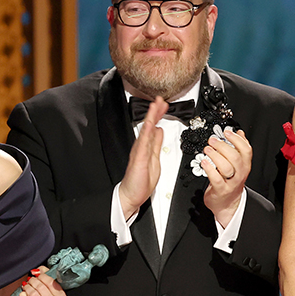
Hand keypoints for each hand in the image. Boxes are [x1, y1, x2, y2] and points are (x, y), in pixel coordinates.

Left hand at [16, 267, 66, 295]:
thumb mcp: (48, 287)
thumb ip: (45, 275)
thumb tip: (38, 270)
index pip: (51, 282)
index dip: (42, 275)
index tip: (37, 274)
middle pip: (41, 287)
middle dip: (33, 281)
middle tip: (30, 280)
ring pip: (34, 294)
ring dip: (27, 287)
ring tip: (26, 286)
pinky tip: (22, 294)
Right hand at [118, 97, 165, 218]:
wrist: (131, 195)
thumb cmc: (140, 182)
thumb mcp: (154, 159)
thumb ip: (156, 144)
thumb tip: (159, 132)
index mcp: (146, 147)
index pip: (154, 127)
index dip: (159, 115)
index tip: (163, 105)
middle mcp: (142, 147)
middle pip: (149, 125)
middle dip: (155, 112)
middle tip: (161, 99)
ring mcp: (139, 152)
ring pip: (146, 131)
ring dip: (151, 117)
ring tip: (155, 105)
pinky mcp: (139, 159)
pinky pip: (143, 143)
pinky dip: (147, 132)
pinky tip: (150, 124)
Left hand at [202, 127, 251, 225]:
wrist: (227, 203)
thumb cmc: (231, 182)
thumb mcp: (239, 165)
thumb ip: (239, 148)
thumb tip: (240, 133)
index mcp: (245, 165)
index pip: (246, 150)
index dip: (237, 139)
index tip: (227, 132)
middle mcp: (240, 173)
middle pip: (235, 157)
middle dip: (222, 146)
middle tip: (212, 140)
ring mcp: (231, 182)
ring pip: (226, 167)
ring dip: (215, 156)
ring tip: (207, 150)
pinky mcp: (221, 190)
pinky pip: (216, 178)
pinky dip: (209, 168)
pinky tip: (204, 162)